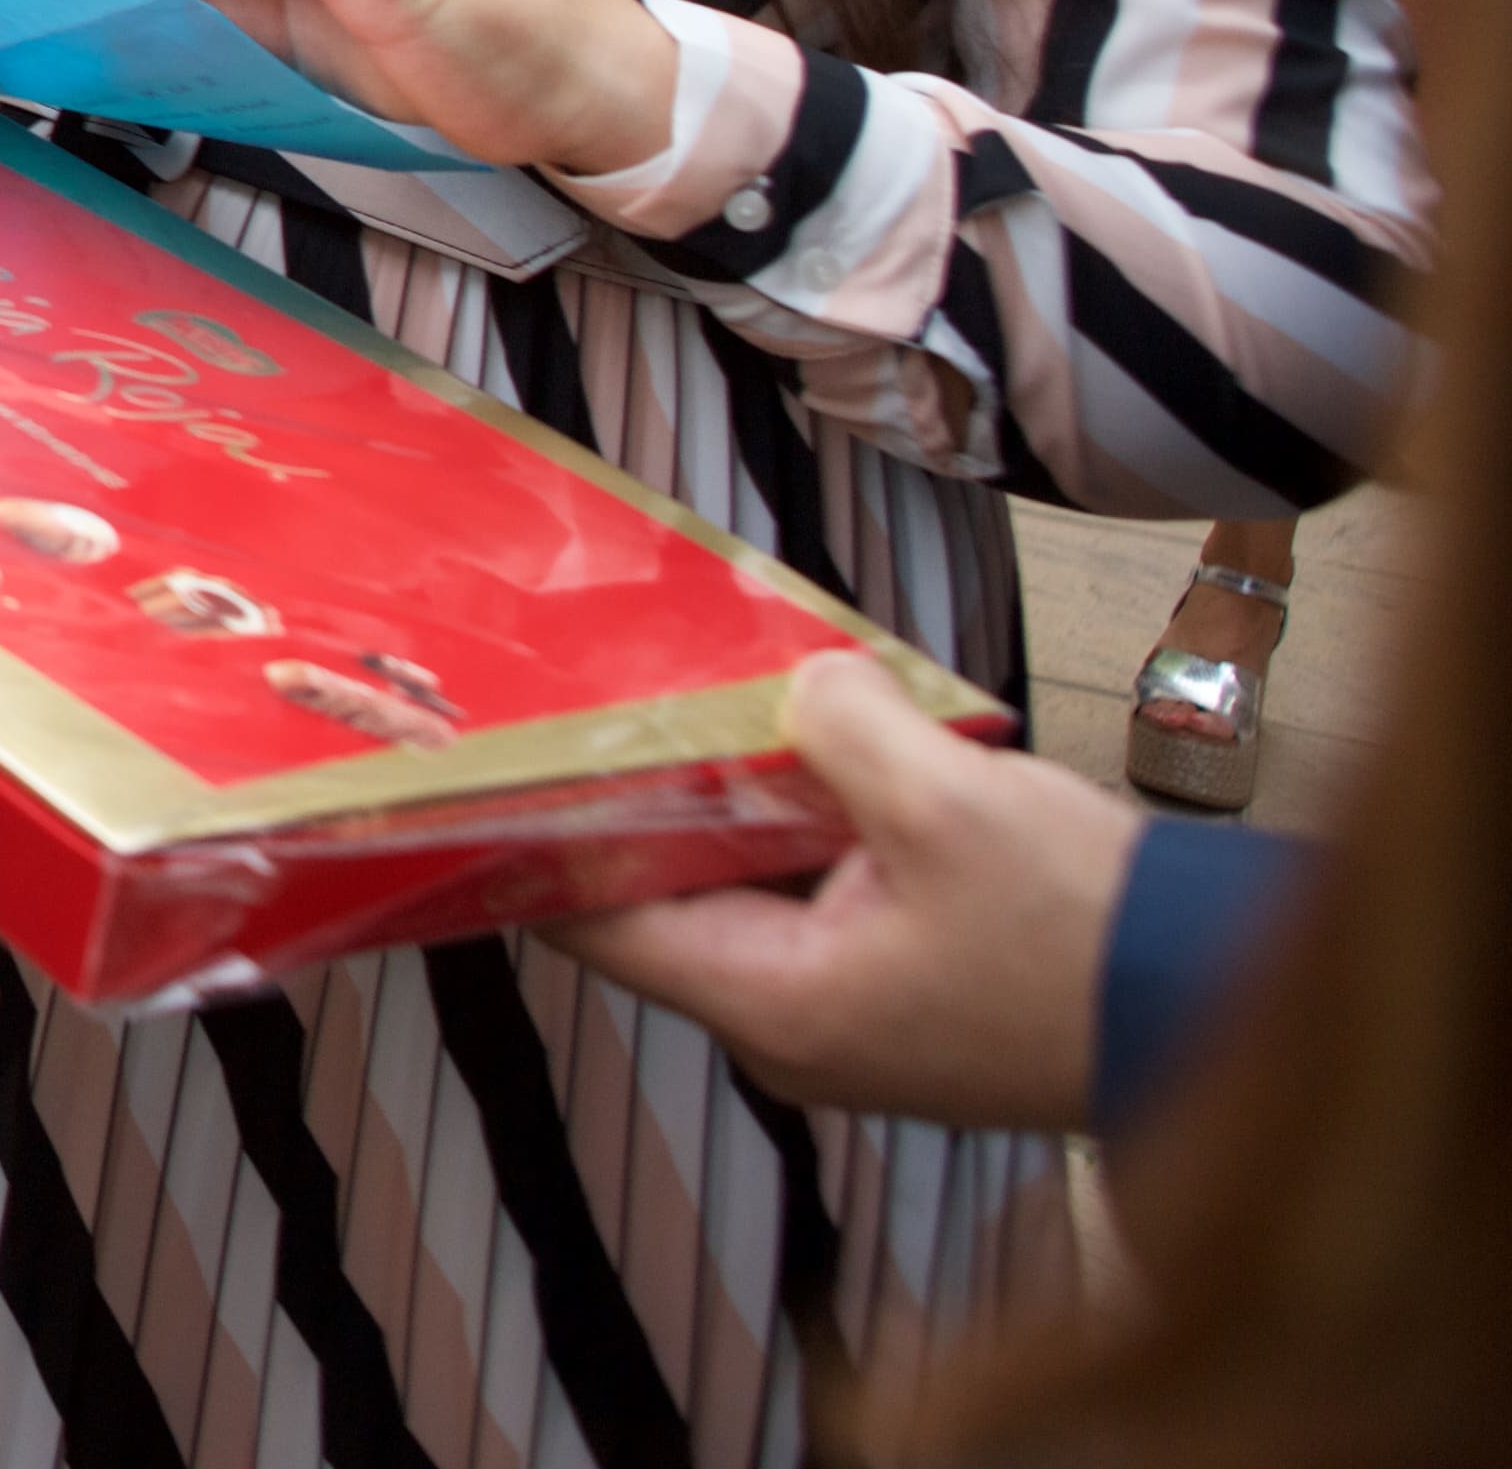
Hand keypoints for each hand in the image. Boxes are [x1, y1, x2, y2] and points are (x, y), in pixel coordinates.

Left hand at [540, 652, 1133, 1127]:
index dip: (541, 832)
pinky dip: (806, 830)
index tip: (494, 755)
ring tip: (714, 706)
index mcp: (773, 1005)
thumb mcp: (950, 802)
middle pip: (666, 898)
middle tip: (606, 699)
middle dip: (649, 799)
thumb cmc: (1093, 937)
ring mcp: (848, 1016)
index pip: (596, 918)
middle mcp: (790, 1029)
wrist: (1221, 1004)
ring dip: (738, 806)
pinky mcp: (900, 990)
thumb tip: (797, 684)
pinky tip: (818, 752)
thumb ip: (839, 724)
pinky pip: (815, 896)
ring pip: (745, 889)